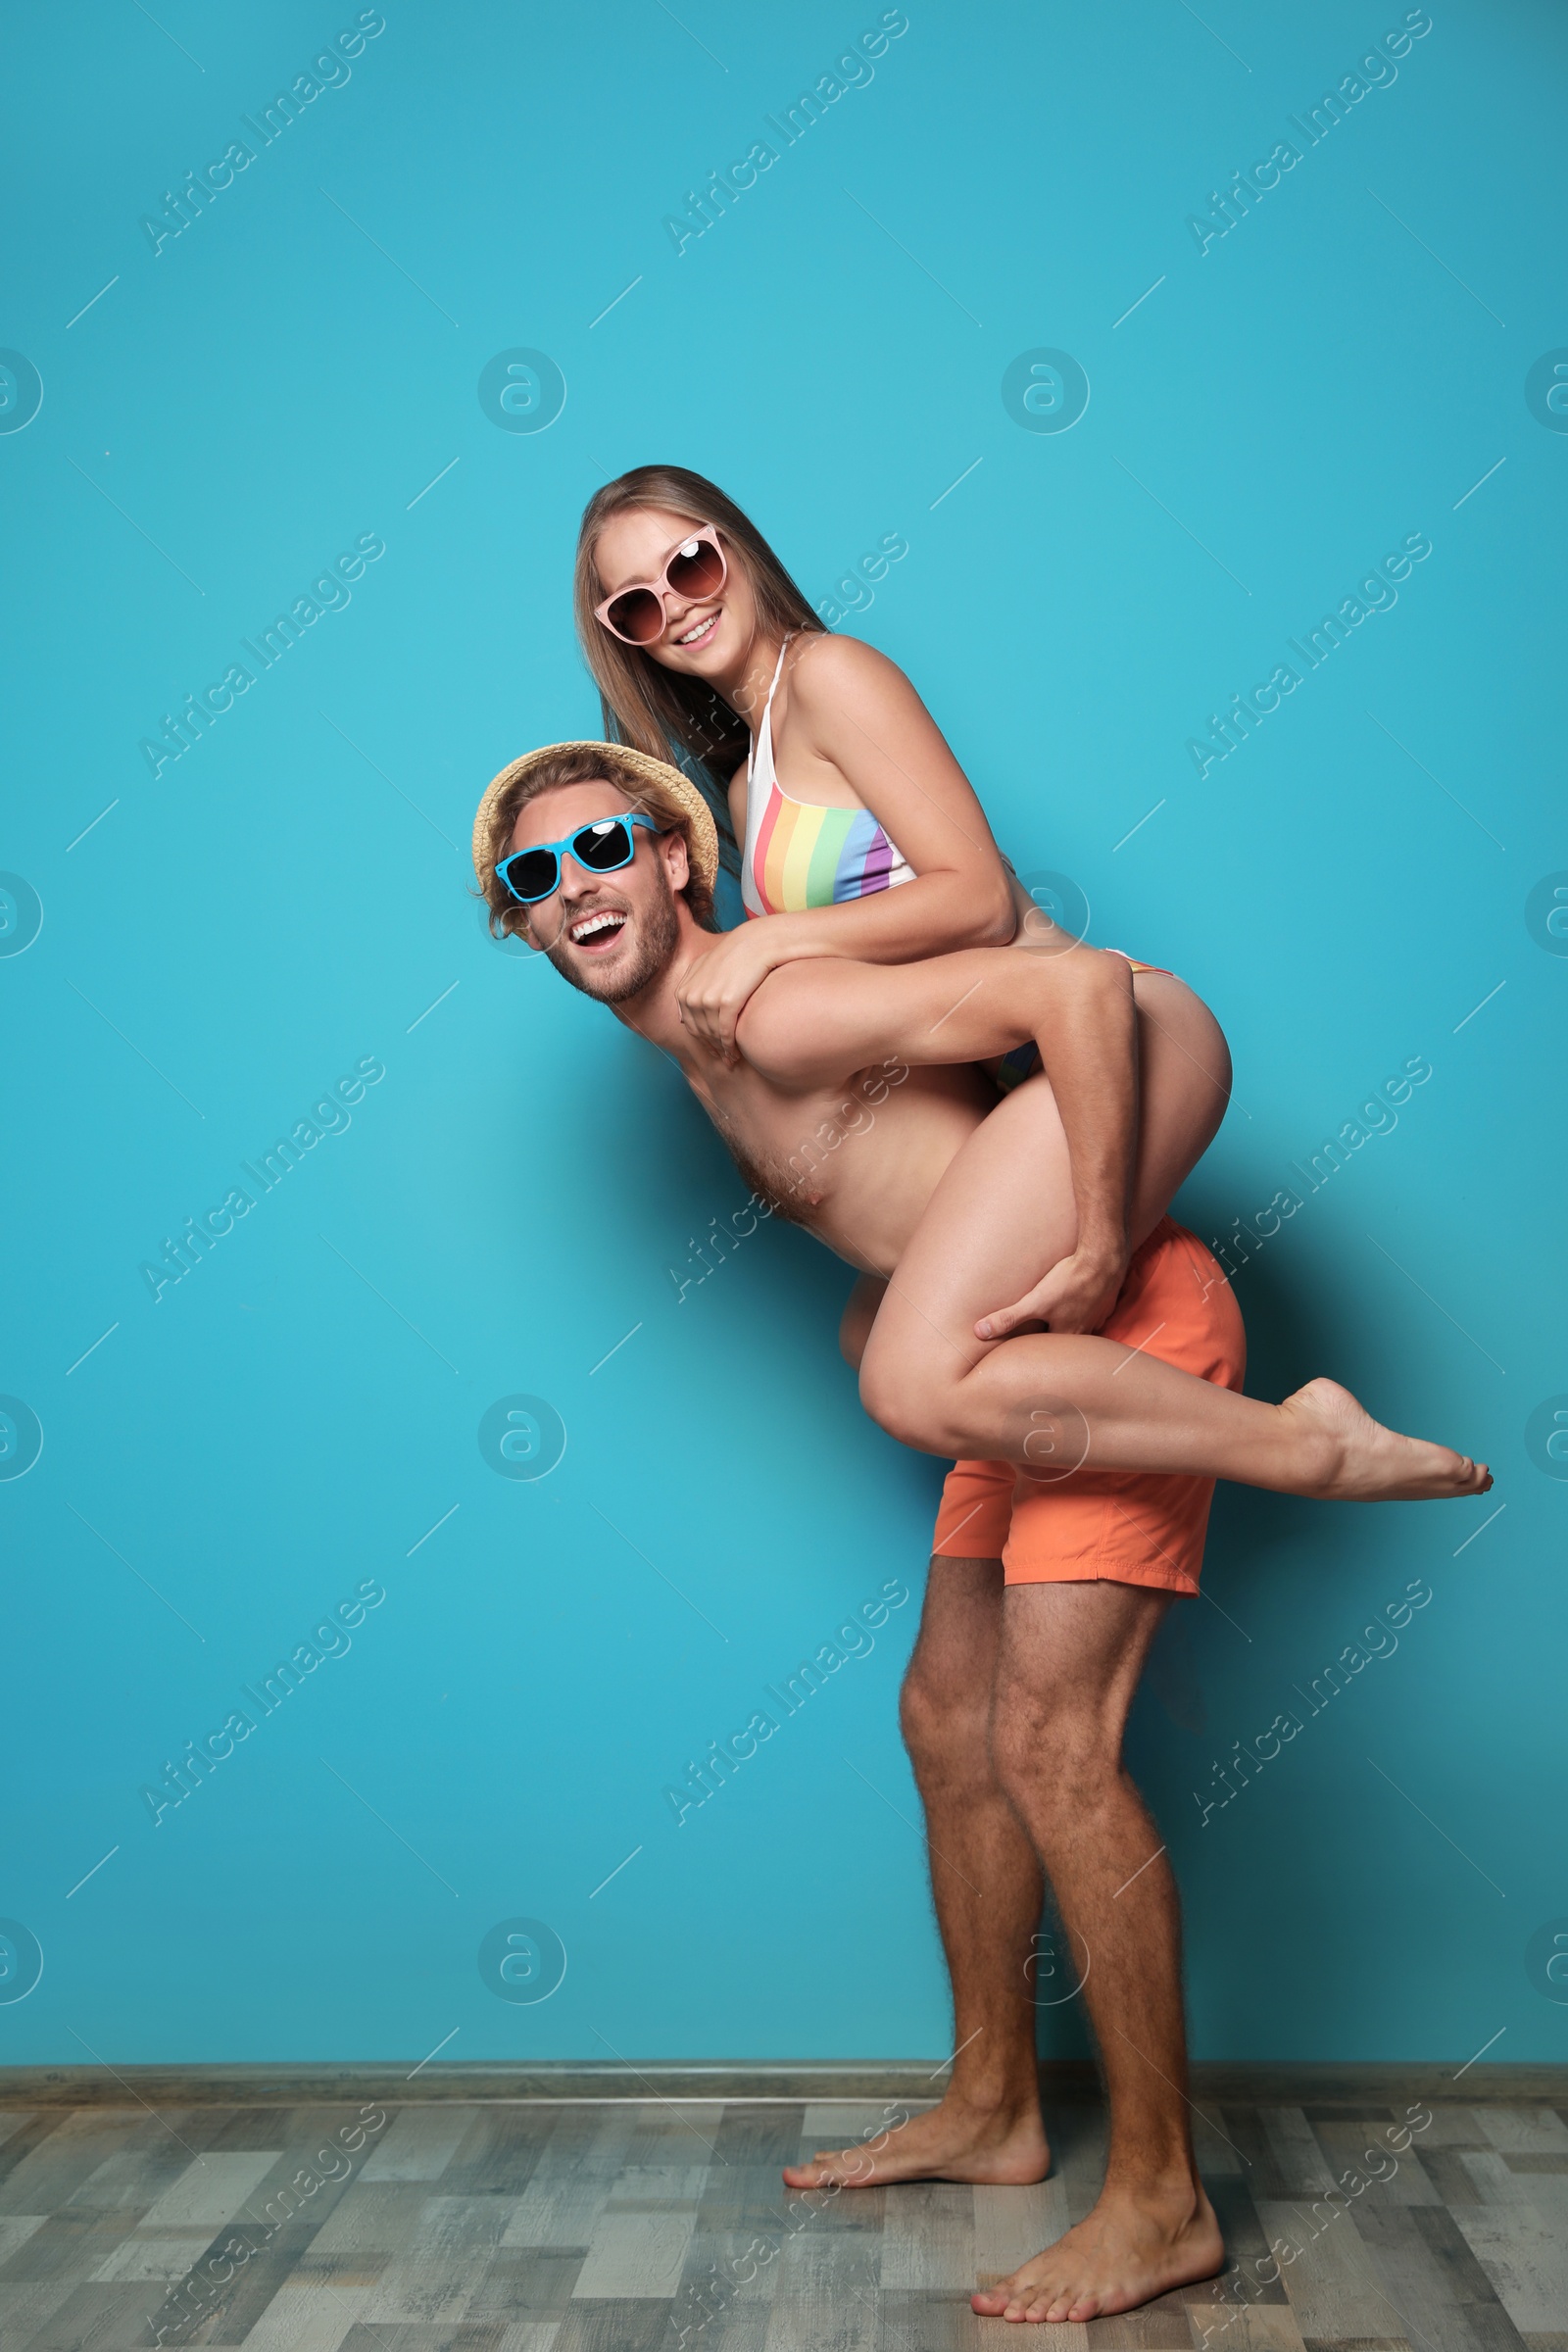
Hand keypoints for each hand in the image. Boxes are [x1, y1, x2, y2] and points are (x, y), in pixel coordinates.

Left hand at [675, 925, 791, 1060]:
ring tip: (731, 1059)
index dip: (701, 1041)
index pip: (690, 1026)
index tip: (713, 1049)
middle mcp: (692, 996)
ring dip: (722, 1051)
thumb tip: (681, 1018)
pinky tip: (736, 1054)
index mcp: (684, 990)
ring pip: (713, 1036)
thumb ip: (690, 991)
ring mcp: (708, 1000)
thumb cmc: (734, 955)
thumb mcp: (704, 968)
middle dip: (712, 1048)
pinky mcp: (727, 1003)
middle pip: (701, 1033)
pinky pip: (726, 1033)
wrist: (756, 944)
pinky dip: (730, 1047)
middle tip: (723, 1059)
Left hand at [975, 1248, 1126, 1341]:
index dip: (1036, 1349)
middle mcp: (1086, 1329)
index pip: (1049, 1351)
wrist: (1104, 1257)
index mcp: (1068, 1334)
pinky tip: (1077, 1298)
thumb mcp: (1035, 1301)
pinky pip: (1094, 1309)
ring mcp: (1098, 1315)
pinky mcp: (1106, 1299)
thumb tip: (979, 1332)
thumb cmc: (1070, 1281)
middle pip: (1066, 1339)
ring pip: (1082, 1325)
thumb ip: (1008, 1318)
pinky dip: (1085, 1306)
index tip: (1025, 1349)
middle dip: (1052, 1336)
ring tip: (1057, 1317)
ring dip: (1071, 1322)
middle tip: (1039, 1332)